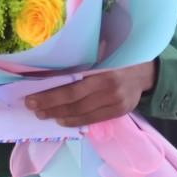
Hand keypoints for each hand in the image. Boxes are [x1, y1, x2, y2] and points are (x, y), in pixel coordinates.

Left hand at [24, 61, 156, 127]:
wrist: (145, 71)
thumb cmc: (118, 59)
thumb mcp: (101, 55)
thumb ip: (82, 62)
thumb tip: (50, 71)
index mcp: (104, 72)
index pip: (72, 88)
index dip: (50, 95)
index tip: (31, 97)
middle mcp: (110, 89)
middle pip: (74, 102)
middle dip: (49, 106)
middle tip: (32, 107)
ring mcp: (116, 103)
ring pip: (81, 113)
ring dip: (58, 115)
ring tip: (43, 114)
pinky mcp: (119, 112)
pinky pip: (92, 120)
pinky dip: (74, 121)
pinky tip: (61, 120)